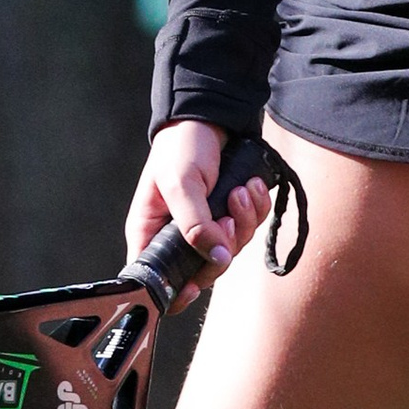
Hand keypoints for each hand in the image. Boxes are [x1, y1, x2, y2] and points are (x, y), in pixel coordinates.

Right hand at [127, 120, 275, 280]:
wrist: (209, 117)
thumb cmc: (181, 146)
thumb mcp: (181, 183)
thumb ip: (195, 223)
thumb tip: (217, 257)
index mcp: (152, 232)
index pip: (157, 278)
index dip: (175, 291)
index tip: (194, 286)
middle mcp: (177, 235)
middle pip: (204, 269)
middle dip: (223, 243)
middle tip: (227, 214)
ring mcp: (206, 226)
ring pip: (231, 248)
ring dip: (243, 219)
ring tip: (240, 189)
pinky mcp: (229, 214)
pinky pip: (249, 228)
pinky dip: (256, 208)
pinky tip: (252, 186)